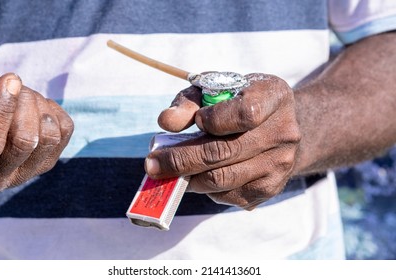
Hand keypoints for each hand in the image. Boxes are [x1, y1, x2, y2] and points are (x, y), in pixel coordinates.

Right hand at [0, 67, 73, 193]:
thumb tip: (7, 86)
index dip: (2, 110)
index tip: (11, 81)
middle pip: (25, 142)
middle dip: (24, 105)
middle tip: (16, 87)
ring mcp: (27, 173)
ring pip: (49, 137)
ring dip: (39, 106)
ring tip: (26, 96)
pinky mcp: (48, 161)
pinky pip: (65, 130)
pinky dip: (54, 110)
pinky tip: (37, 108)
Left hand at [145, 73, 300, 209]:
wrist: (280, 127)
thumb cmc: (239, 103)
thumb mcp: (218, 90)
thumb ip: (189, 101)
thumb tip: (165, 122)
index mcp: (273, 97)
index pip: (245, 113)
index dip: (215, 120)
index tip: (197, 121)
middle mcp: (283, 132)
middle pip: (224, 152)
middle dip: (180, 160)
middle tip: (152, 164)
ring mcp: (280, 163)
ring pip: (223, 178)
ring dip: (188, 178)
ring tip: (167, 173)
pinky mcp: (272, 187)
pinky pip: (230, 195)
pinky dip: (206, 189)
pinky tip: (196, 178)